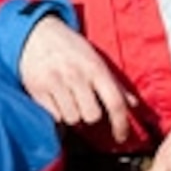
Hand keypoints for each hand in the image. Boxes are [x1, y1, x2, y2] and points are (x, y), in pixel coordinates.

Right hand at [18, 15, 140, 138]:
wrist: (36, 32)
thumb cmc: (70, 47)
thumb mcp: (95, 59)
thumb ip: (115, 83)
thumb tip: (134, 105)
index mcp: (95, 68)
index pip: (115, 103)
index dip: (121, 125)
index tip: (121, 137)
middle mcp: (76, 75)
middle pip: (91, 116)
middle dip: (90, 115)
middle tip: (84, 105)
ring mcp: (55, 82)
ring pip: (72, 118)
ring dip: (72, 115)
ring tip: (68, 101)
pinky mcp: (37, 89)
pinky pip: (53, 116)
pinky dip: (57, 114)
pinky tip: (56, 102)